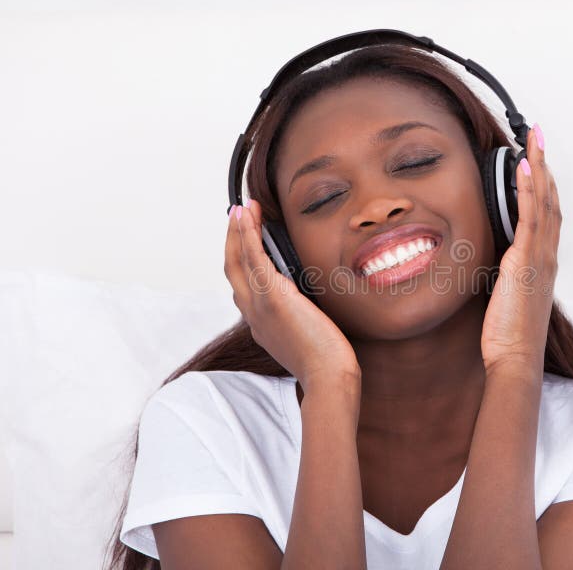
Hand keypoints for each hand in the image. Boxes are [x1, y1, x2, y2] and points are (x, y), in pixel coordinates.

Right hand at [225, 199, 360, 391]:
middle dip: (232, 239)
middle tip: (237, 215)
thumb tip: (310, 296)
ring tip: (242, 208)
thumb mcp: (307, 333)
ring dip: (238, 230)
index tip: (245, 239)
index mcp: (260, 323)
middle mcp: (253, 314)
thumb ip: (300, 314)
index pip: (243, 286)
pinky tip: (247, 216)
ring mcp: (259, 305)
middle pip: (232, 269)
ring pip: (238, 259)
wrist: (328, 376)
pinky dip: (246, 234)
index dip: (241, 259)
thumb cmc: (327, 360)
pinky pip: (253, 257)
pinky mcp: (272, 297)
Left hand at [480, 124, 561, 378]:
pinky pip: (530, 218)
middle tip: (538, 136)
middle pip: (551, 200)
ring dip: (539, 167)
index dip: (544, 184)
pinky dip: (529, 191)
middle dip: (544, 165)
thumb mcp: (507, 295)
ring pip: (545, 202)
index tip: (536, 160)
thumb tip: (493, 259)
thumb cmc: (510, 333)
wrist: (515, 358)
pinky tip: (523, 169)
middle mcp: (546, 255)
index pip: (547, 214)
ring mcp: (540, 257)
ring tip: (533, 139)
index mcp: (542, 262)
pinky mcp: (526, 262)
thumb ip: (506, 272)